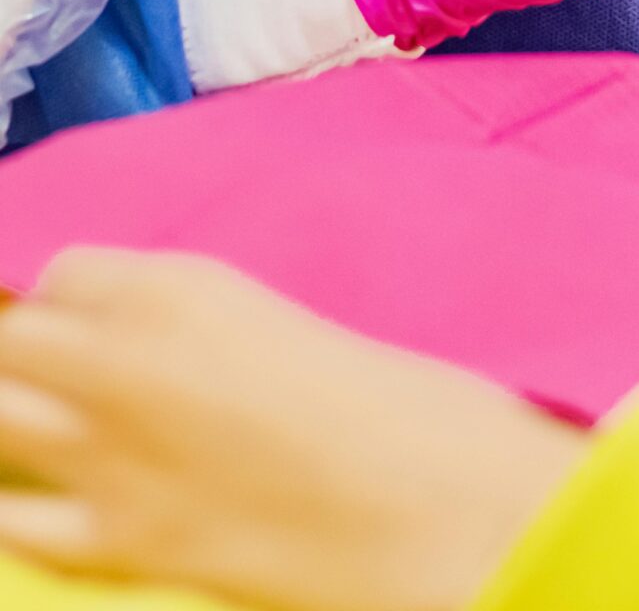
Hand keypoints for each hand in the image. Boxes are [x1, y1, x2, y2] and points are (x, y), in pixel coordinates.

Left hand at [0, 249, 579, 610]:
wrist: (421, 498)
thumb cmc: (385, 398)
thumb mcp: (277, 320)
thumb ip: (195, 322)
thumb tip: (141, 340)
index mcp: (177, 286)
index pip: (65, 272)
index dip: (75, 303)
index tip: (92, 325)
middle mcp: (123, 356)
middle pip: (13, 340)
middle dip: (32, 356)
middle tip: (68, 383)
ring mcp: (107, 455)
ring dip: (22, 423)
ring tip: (58, 438)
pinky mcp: (113, 542)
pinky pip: (12, 522)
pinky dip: (20, 511)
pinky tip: (51, 509)